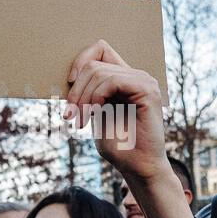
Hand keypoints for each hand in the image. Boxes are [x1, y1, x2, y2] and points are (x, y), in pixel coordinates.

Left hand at [64, 39, 166, 181]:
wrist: (138, 167)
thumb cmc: (118, 145)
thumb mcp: (96, 113)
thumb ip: (90, 92)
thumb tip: (72, 75)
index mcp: (125, 78)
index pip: (100, 49)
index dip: (80, 62)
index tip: (68, 85)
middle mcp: (136, 75)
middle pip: (94, 63)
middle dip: (76, 89)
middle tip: (71, 115)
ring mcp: (144, 80)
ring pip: (99, 71)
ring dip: (83, 98)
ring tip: (80, 120)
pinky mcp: (148, 90)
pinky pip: (113, 81)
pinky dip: (96, 97)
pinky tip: (95, 115)